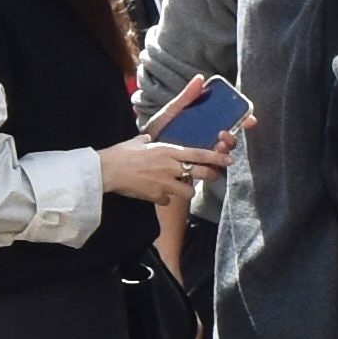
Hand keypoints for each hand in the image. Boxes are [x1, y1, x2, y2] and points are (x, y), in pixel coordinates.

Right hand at [98, 136, 221, 207]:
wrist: (108, 171)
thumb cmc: (121, 153)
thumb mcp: (137, 142)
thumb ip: (146, 141)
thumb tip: (147, 139)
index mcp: (167, 150)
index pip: (198, 154)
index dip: (216, 157)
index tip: (229, 159)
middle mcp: (170, 166)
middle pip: (200, 174)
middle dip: (209, 175)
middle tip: (212, 175)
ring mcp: (164, 183)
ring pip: (187, 191)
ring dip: (184, 190)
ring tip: (176, 187)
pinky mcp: (156, 196)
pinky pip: (166, 199)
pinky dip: (163, 198)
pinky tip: (155, 194)